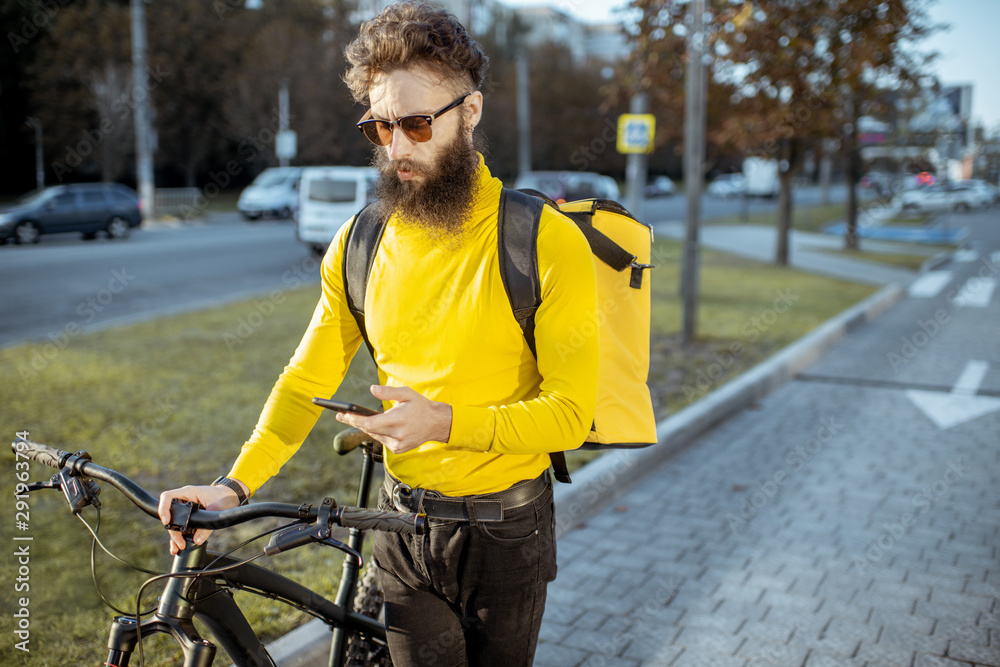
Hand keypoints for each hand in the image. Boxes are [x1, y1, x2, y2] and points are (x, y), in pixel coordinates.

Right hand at [158, 482, 246, 554]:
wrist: (231, 496)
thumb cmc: (224, 497)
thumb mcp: (217, 510)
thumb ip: (207, 526)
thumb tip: (197, 540)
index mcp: (188, 493)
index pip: (168, 497)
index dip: (163, 508)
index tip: (166, 521)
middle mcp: (184, 500)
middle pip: (170, 515)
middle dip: (172, 530)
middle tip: (180, 543)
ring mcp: (185, 509)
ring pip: (174, 523)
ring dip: (175, 536)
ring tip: (178, 548)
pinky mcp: (189, 517)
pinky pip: (181, 527)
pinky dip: (180, 537)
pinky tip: (178, 547)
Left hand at [335, 385, 451, 454]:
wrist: (437, 423)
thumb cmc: (421, 406)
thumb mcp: (407, 393)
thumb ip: (388, 392)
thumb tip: (372, 389)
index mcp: (398, 420)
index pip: (370, 423)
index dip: (354, 420)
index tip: (342, 414)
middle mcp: (397, 435)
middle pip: (369, 430)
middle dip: (355, 422)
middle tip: (342, 415)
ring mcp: (398, 444)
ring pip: (375, 436)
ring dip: (366, 427)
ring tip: (355, 419)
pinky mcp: (398, 449)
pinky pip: (382, 440)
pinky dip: (377, 433)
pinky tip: (375, 426)